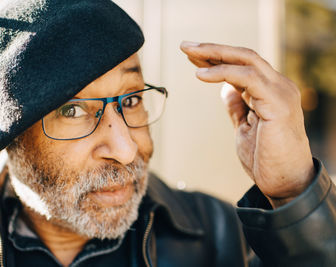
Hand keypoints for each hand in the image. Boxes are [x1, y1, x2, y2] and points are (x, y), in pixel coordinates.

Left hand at [180, 41, 314, 207]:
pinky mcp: (278, 103)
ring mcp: (280, 92)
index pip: (240, 65)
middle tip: (185, 46)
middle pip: (242, 56)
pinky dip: (223, 72)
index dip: (215, 58)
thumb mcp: (244, 127)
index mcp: (269, 91)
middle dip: (211, 49)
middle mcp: (278, 86)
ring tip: (189, 53)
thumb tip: (225, 89)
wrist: (285, 183)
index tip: (191, 56)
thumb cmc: (266, 158)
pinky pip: (248, 78)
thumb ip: (237, 106)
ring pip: (246, 60)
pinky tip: (201, 74)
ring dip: (214, 54)